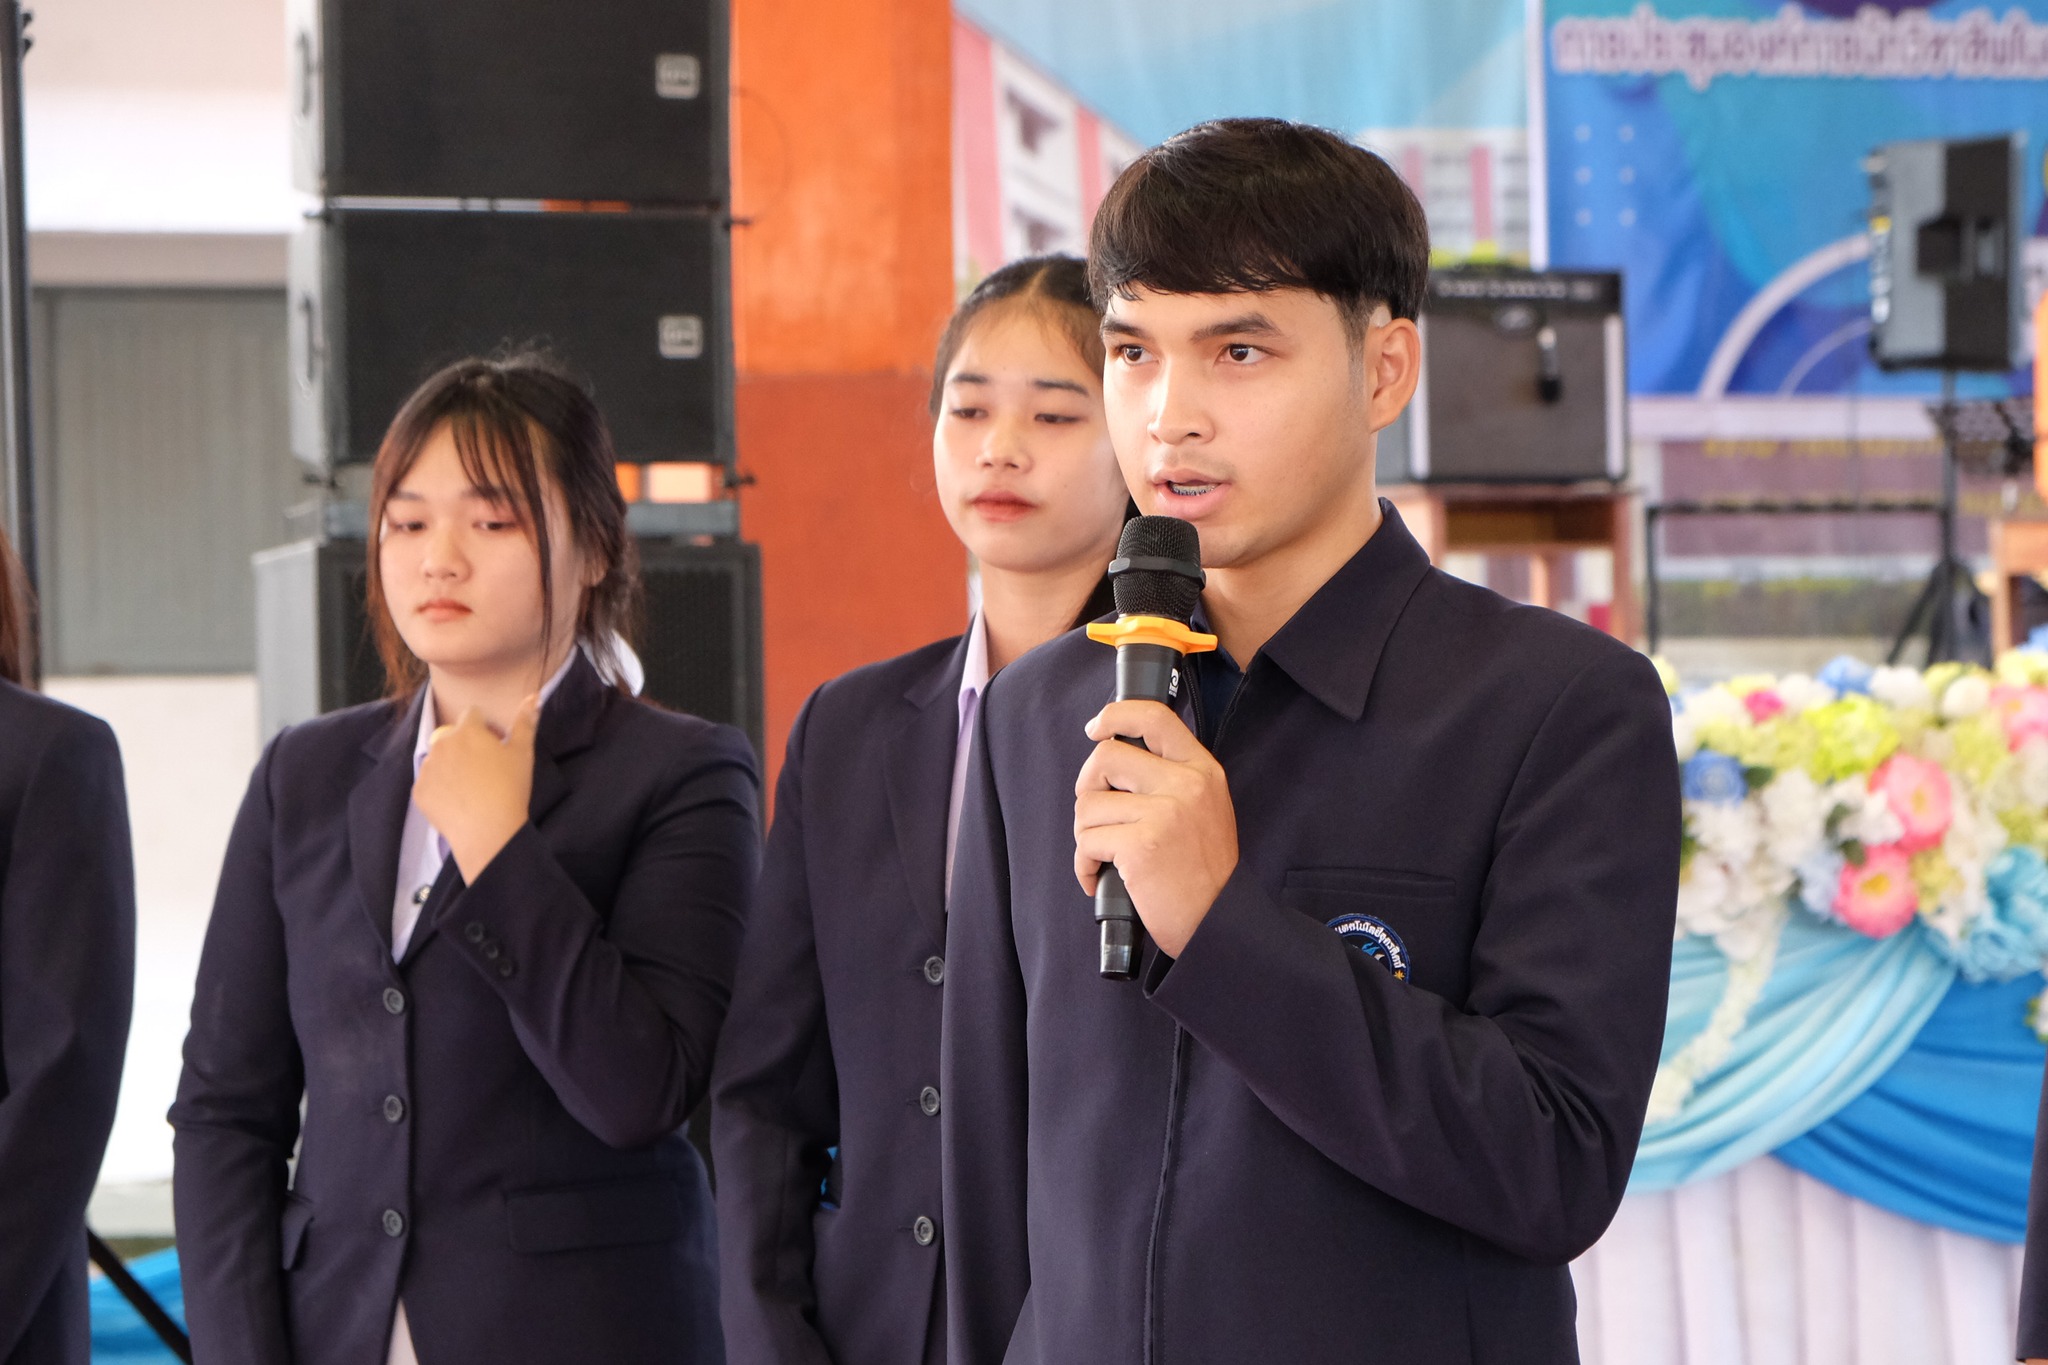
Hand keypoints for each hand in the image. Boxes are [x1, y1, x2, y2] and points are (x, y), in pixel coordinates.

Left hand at [412, 695, 539, 883]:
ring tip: (472, 788)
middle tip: (486, 770)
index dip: (486, 727)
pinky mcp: (419, 791)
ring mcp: (427, 768)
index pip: (472, 714)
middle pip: (453, 736)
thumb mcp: (523, 752)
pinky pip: (430, 782)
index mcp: (467, 730)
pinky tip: (459, 802)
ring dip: (452, 765)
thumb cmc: (509, 788)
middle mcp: (442, 743)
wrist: (488, 831)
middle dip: (467, 745)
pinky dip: (441, 788)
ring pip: (440, 759)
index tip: (497, 745)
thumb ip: (525, 721)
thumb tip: (532, 696)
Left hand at [1073, 700, 1238, 958]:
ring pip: (1089, 804)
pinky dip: (1084, 863)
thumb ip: (1169, 777)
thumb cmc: (1202, 870)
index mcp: (1202, 770)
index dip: (1115, 715)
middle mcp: (1186, 784)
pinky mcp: (1142, 845)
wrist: (1218, 921)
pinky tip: (1098, 877)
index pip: (1154, 718)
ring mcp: (1165, 813)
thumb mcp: (1203, 808)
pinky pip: (1087, 841)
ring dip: (1085, 833)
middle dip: (1087, 787)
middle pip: (1106, 756)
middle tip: (1097, 816)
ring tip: (1105, 854)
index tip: (1096, 729)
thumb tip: (1111, 755)